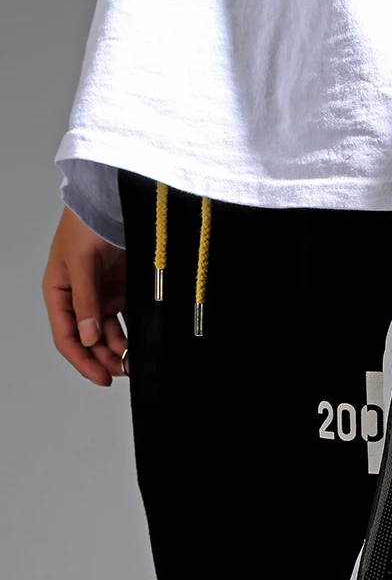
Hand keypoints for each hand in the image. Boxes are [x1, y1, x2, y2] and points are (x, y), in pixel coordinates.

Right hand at [42, 206, 127, 385]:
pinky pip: (128, 318)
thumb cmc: (87, 224)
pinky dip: (134, 332)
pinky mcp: (125, 289)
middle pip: (90, 340)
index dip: (82, 360)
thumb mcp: (81, 263)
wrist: (114, 202)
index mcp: (59, 292)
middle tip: (124, 373)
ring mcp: (103, 295)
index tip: (101, 377)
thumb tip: (89, 337)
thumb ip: (86, 301)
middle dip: (104, 359)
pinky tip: (143, 343)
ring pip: (110, 332)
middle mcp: (80, 298)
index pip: (66, 336)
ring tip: (135, 363)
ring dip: (120, 349)